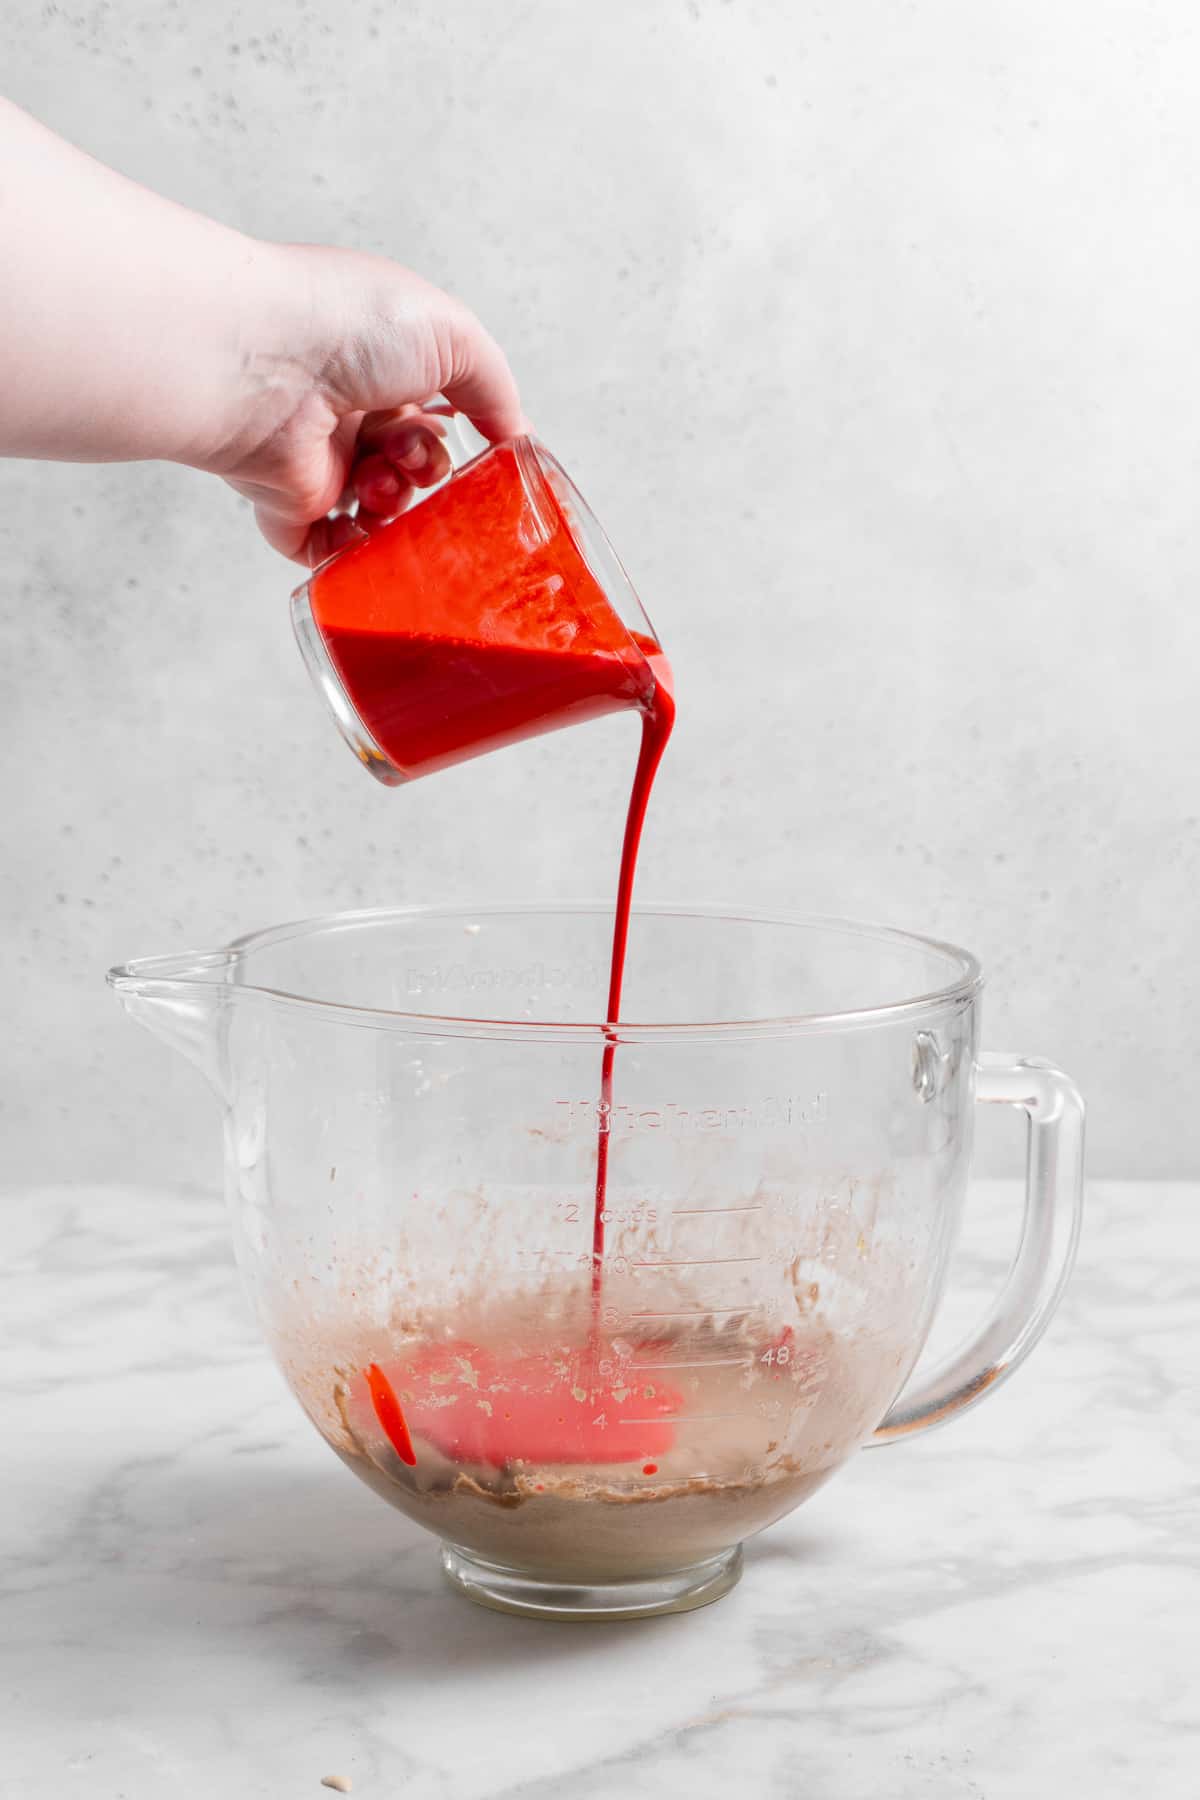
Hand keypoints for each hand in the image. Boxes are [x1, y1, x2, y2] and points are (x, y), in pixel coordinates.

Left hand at [201, 245, 524, 565]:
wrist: (265, 364)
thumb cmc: (350, 327)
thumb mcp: (455, 335)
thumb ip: (496, 388)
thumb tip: (517, 439)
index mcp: (376, 359)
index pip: (428, 407)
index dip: (454, 429)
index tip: (477, 447)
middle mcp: (343, 407)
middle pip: (408, 462)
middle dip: (427, 467)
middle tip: (415, 457)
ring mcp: (313, 457)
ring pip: (377, 507)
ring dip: (397, 504)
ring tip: (383, 480)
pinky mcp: (286, 503)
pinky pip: (328, 548)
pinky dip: (357, 553)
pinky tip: (373, 538)